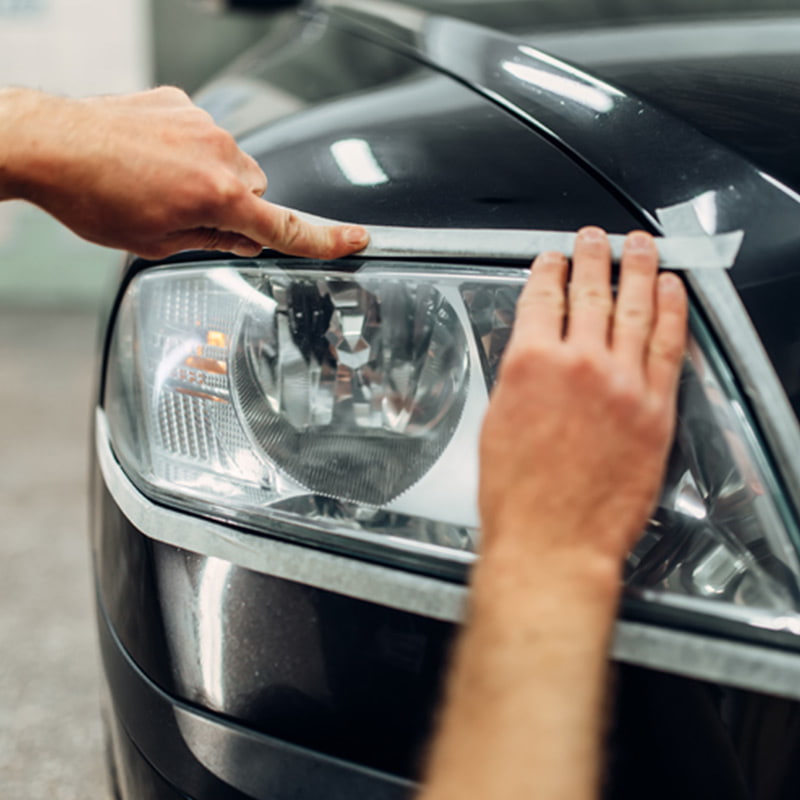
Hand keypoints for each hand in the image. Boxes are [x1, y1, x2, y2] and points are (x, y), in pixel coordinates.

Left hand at [0, 87, 368, 259]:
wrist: (50, 145)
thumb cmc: (94, 196)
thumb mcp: (157, 243)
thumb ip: (213, 242)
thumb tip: (243, 240)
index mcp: (217, 197)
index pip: (285, 227)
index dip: (326, 238)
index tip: (356, 239)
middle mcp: (220, 155)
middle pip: (256, 193)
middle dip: (235, 209)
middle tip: (191, 217)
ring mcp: (202, 124)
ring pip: (233, 163)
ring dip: (212, 179)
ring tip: (163, 184)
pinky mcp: (183, 103)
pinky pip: (207, 135)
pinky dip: (191, 151)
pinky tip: (154, 158)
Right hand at [479, 227, 687, 575]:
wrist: (553, 541)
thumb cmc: (518, 495)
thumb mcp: (498, 421)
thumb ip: (520, 377)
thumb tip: (535, 353)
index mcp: (531, 362)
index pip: (543, 297)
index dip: (548, 269)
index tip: (553, 257)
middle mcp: (579, 363)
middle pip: (591, 291)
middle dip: (592, 255)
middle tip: (594, 237)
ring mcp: (623, 382)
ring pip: (635, 307)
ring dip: (638, 268)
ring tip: (640, 244)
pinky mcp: (656, 407)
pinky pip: (669, 344)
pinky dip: (673, 310)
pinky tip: (673, 289)